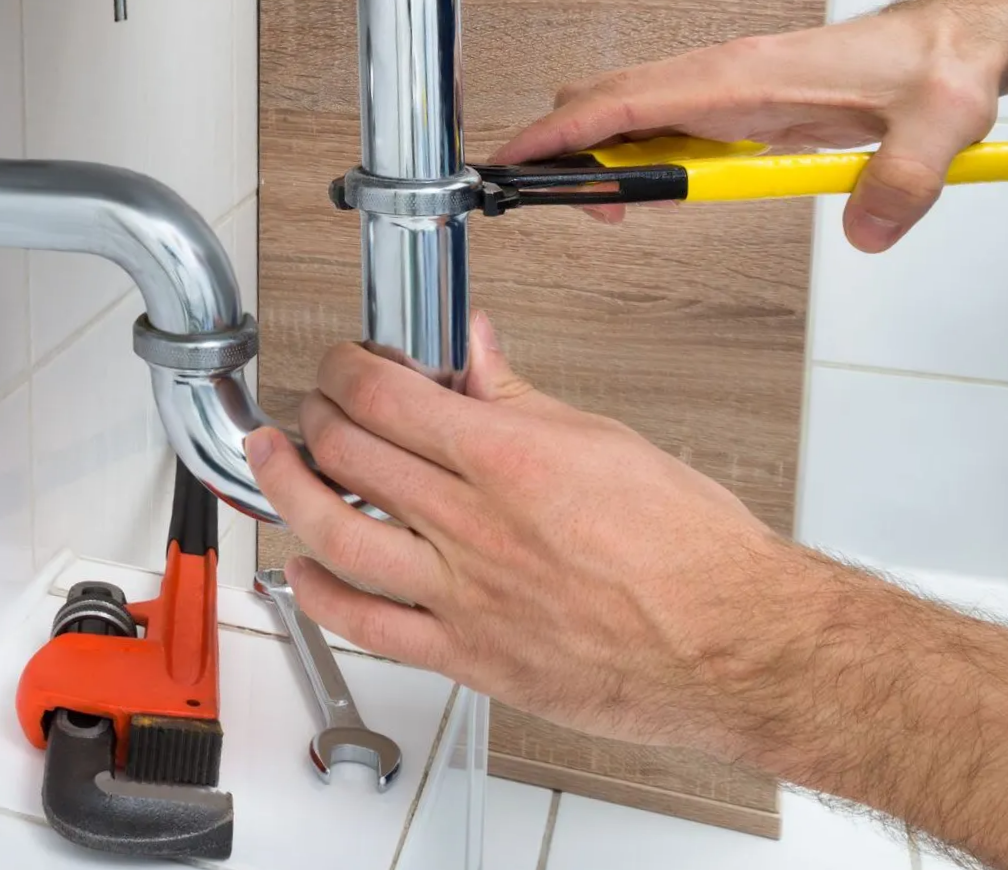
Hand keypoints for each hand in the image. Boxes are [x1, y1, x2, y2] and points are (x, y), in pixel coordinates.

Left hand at [246, 312, 793, 753]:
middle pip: (351, 454)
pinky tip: (305, 569)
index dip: (346, 369)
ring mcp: (464, 594)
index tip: (344, 364)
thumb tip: (476, 352)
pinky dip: (321, 592)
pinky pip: (367, 626)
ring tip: (274, 462)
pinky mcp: (469, 656)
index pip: (387, 395)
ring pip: (336, 533)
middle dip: (317, 416)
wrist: (733, 644)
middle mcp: (476, 525)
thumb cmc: (691, 552)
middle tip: (314, 407)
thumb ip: (522, 399)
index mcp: (510, 459)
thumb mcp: (606, 442)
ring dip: (288, 489)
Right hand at [489, 6, 1005, 251]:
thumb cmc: (941, 72)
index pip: (627, 101)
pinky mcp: (739, 106)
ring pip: (630, 114)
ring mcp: (726, 88)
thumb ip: (903, 182)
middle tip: (569, 209)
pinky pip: (665, 128)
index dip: (562, 134)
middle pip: (607, 103)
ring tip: (612, 210)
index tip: (515, 161)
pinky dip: (642, 159)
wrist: (956, 45)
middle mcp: (723, 75)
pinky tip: (660, 192)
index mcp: (746, 76)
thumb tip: (864, 233)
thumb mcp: (938, 127)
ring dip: (606, 160)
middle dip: (568, 153)